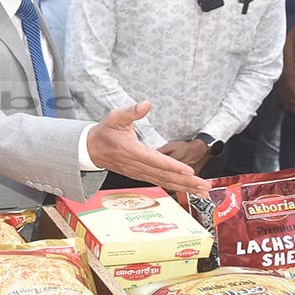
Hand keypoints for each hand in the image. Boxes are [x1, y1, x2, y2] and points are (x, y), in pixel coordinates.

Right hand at [87, 102, 208, 195]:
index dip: (172, 166)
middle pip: (164, 176)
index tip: (189, 170)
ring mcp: (138, 173)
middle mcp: (136, 165)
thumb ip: (131, 111)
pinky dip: (176, 187)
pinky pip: (160, 183)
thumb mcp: (114, 117)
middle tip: (204, 186)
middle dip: (186, 182)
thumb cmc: (105, 132)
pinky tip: (188, 189)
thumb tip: (146, 104)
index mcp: (132, 151)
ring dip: (184, 187)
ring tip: (202, 191)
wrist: (91, 149)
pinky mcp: (140, 175)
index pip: (155, 160)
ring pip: (164, 182)